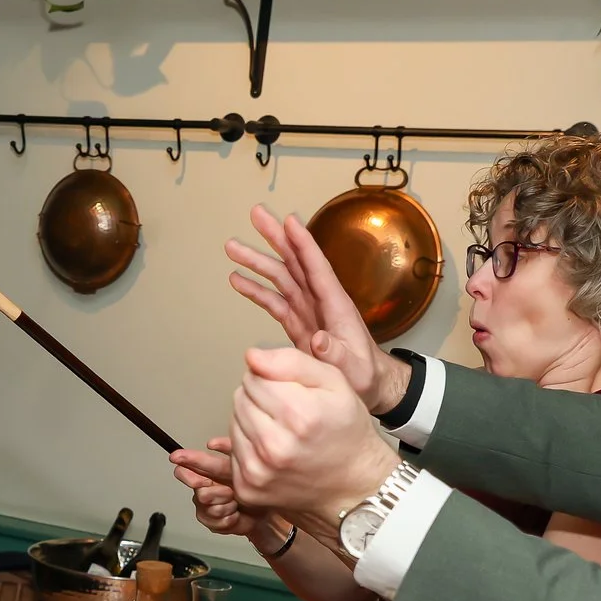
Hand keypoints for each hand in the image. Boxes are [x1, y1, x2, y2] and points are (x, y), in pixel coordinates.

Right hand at [170, 437, 274, 543]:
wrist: (264, 510)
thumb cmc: (253, 485)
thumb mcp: (242, 463)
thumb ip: (227, 449)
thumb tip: (211, 443)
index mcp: (204, 474)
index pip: (183, 471)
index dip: (185, 471)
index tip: (199, 474)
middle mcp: (202, 490)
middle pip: (200, 493)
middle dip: (219, 493)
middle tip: (231, 492)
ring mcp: (205, 508)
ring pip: (210, 509)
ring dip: (228, 506)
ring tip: (237, 503)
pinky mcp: (212, 523)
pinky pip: (217, 522)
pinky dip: (231, 518)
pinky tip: (236, 514)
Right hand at [225, 205, 411, 413]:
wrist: (369, 386)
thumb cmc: (365, 376)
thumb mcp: (353, 369)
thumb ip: (336, 353)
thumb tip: (317, 339)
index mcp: (336, 306)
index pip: (317, 268)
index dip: (303, 243)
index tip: (288, 220)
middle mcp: (320, 301)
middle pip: (294, 262)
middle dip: (275, 237)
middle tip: (256, 214)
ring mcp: (307, 310)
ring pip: (280, 277)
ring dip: (257, 261)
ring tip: (232, 247)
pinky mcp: (297, 323)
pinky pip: (274, 301)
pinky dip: (256, 290)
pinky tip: (237, 279)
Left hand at [230, 344, 400, 534]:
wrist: (353, 485)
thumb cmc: (346, 432)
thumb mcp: (335, 382)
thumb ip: (291, 361)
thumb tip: (252, 357)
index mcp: (299, 414)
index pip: (254, 376)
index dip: (270, 378)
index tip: (289, 391)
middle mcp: (275, 446)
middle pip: (240, 398)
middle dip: (259, 398)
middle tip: (287, 412)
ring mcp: (258, 471)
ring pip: (233, 422)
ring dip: (252, 421)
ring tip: (281, 430)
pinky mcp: (247, 488)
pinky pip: (233, 451)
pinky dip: (249, 446)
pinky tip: (273, 450)